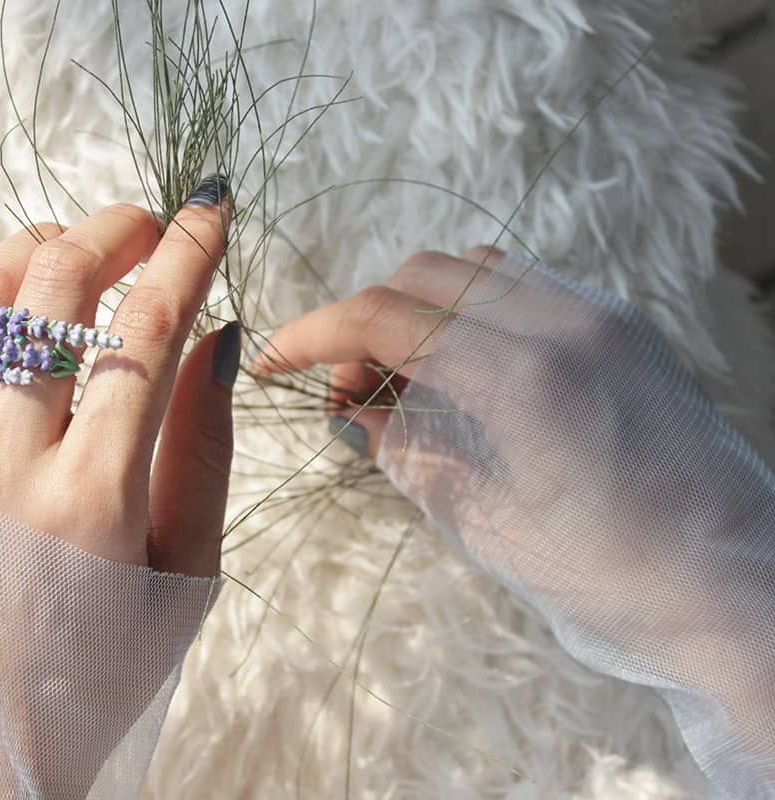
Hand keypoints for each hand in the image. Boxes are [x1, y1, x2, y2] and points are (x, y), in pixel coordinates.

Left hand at [0, 185, 237, 797]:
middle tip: (143, 225)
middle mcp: (7, 466)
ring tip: (68, 241)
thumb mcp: (182, 581)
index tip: (210, 205)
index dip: (188, 247)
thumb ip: (203, 455)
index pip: (150, 328)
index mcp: (98, 497)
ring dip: (32, 242)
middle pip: (59, 290)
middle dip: (113, 229)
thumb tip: (216, 337)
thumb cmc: (94, 680)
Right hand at [258, 248, 774, 791]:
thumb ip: (408, 455)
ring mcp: (603, 316)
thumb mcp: (488, 526)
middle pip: (424, 275)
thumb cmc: (620, 576)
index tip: (273, 361)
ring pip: (474, 267)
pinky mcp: (626, 326)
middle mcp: (566, 324)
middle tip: (348, 391)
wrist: (743, 585)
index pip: (387, 318)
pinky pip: (525, 284)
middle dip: (364, 321)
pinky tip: (464, 367)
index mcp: (523, 379)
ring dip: (418, 307)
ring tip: (405, 378)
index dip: (313, 335)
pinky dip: (472, 308)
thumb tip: (355, 414)